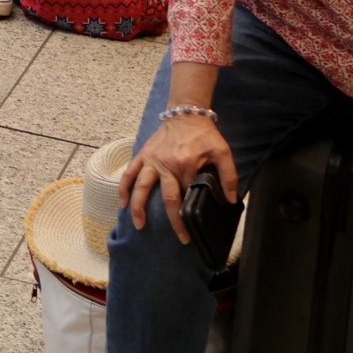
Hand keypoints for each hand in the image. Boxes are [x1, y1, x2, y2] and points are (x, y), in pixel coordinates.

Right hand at [121, 109, 238, 236]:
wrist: (186, 113)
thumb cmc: (204, 134)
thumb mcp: (222, 152)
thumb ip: (229, 176)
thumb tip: (230, 199)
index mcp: (186, 166)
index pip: (190, 195)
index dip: (194, 213)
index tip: (198, 229)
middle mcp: (166, 165)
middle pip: (168, 199)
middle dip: (175, 222)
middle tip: (182, 239)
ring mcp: (152, 161)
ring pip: (141, 187)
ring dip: (138, 207)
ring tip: (139, 224)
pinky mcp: (143, 156)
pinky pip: (129, 173)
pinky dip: (124, 188)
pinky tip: (122, 203)